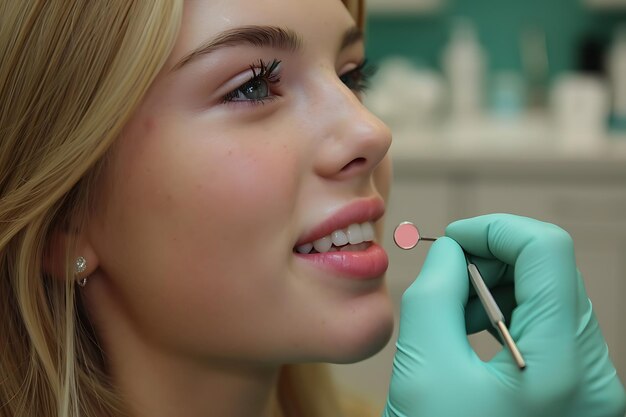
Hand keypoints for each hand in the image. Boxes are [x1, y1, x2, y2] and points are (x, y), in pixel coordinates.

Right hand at [383, 214, 625, 416]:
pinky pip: (546, 326)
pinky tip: (469, 333)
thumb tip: (450, 253)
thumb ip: (433, 292)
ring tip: (450, 312)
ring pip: (549, 296)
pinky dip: (505, 314)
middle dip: (490, 261)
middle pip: (550, 271)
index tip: (453, 239)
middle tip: (443, 279)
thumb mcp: (423, 367)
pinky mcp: (575, 393)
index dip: (495, 229)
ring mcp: (589, 387)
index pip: (547, 250)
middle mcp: (593, 376)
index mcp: (561, 368)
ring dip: (495, 287)